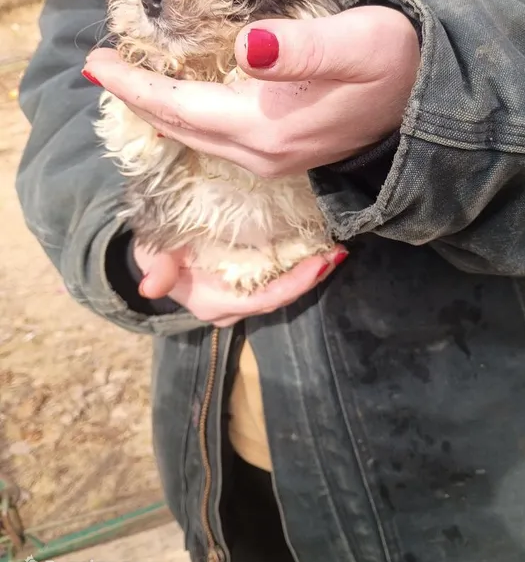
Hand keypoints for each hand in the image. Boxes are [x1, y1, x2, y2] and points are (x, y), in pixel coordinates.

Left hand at [83, 6, 419, 177]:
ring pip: (197, 137)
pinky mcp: (283, 155)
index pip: (182, 107)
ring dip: (160, 110)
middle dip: (137, 98)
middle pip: (181, 128)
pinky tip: (181, 101)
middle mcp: (262, 154)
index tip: (96, 62)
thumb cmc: (395, 62)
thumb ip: (301, 48)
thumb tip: (246, 46)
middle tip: (100, 69)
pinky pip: (217, 140)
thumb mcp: (357, 44)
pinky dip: (188, 118)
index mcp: (269, 127)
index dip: (136, 85)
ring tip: (130, 81)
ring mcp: (273, 160)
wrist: (428, 100)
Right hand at [134, 243, 348, 326]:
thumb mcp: (152, 256)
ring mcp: (240, 301)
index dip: (293, 285)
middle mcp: (231, 308)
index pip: (261, 298)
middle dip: (310, 279)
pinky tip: (317, 252)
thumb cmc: (155, 255)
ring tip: (334, 253)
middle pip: (279, 298)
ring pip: (281, 293)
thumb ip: (158, 269)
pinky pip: (276, 283)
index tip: (320, 264)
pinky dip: (298, 270)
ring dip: (309, 275)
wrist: (152, 262)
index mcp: (213, 302)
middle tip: (337, 254)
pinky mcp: (246, 289)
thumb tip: (150, 287)